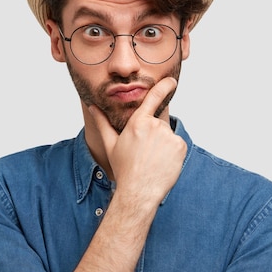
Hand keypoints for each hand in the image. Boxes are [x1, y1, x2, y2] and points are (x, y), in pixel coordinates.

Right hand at [89, 77, 186, 206]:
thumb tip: (91, 107)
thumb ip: (102, 122)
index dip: (164, 86)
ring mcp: (169, 136)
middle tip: (145, 152)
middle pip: (158, 124)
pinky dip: (172, 153)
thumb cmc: (124, 169)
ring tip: (153, 160)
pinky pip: (177, 145)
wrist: (138, 191)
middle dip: (154, 135)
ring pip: (168, 136)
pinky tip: (162, 164)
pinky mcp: (180, 146)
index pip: (154, 97)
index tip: (171, 81)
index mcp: (137, 122)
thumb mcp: (111, 144)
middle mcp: (154, 126)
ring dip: (163, 145)